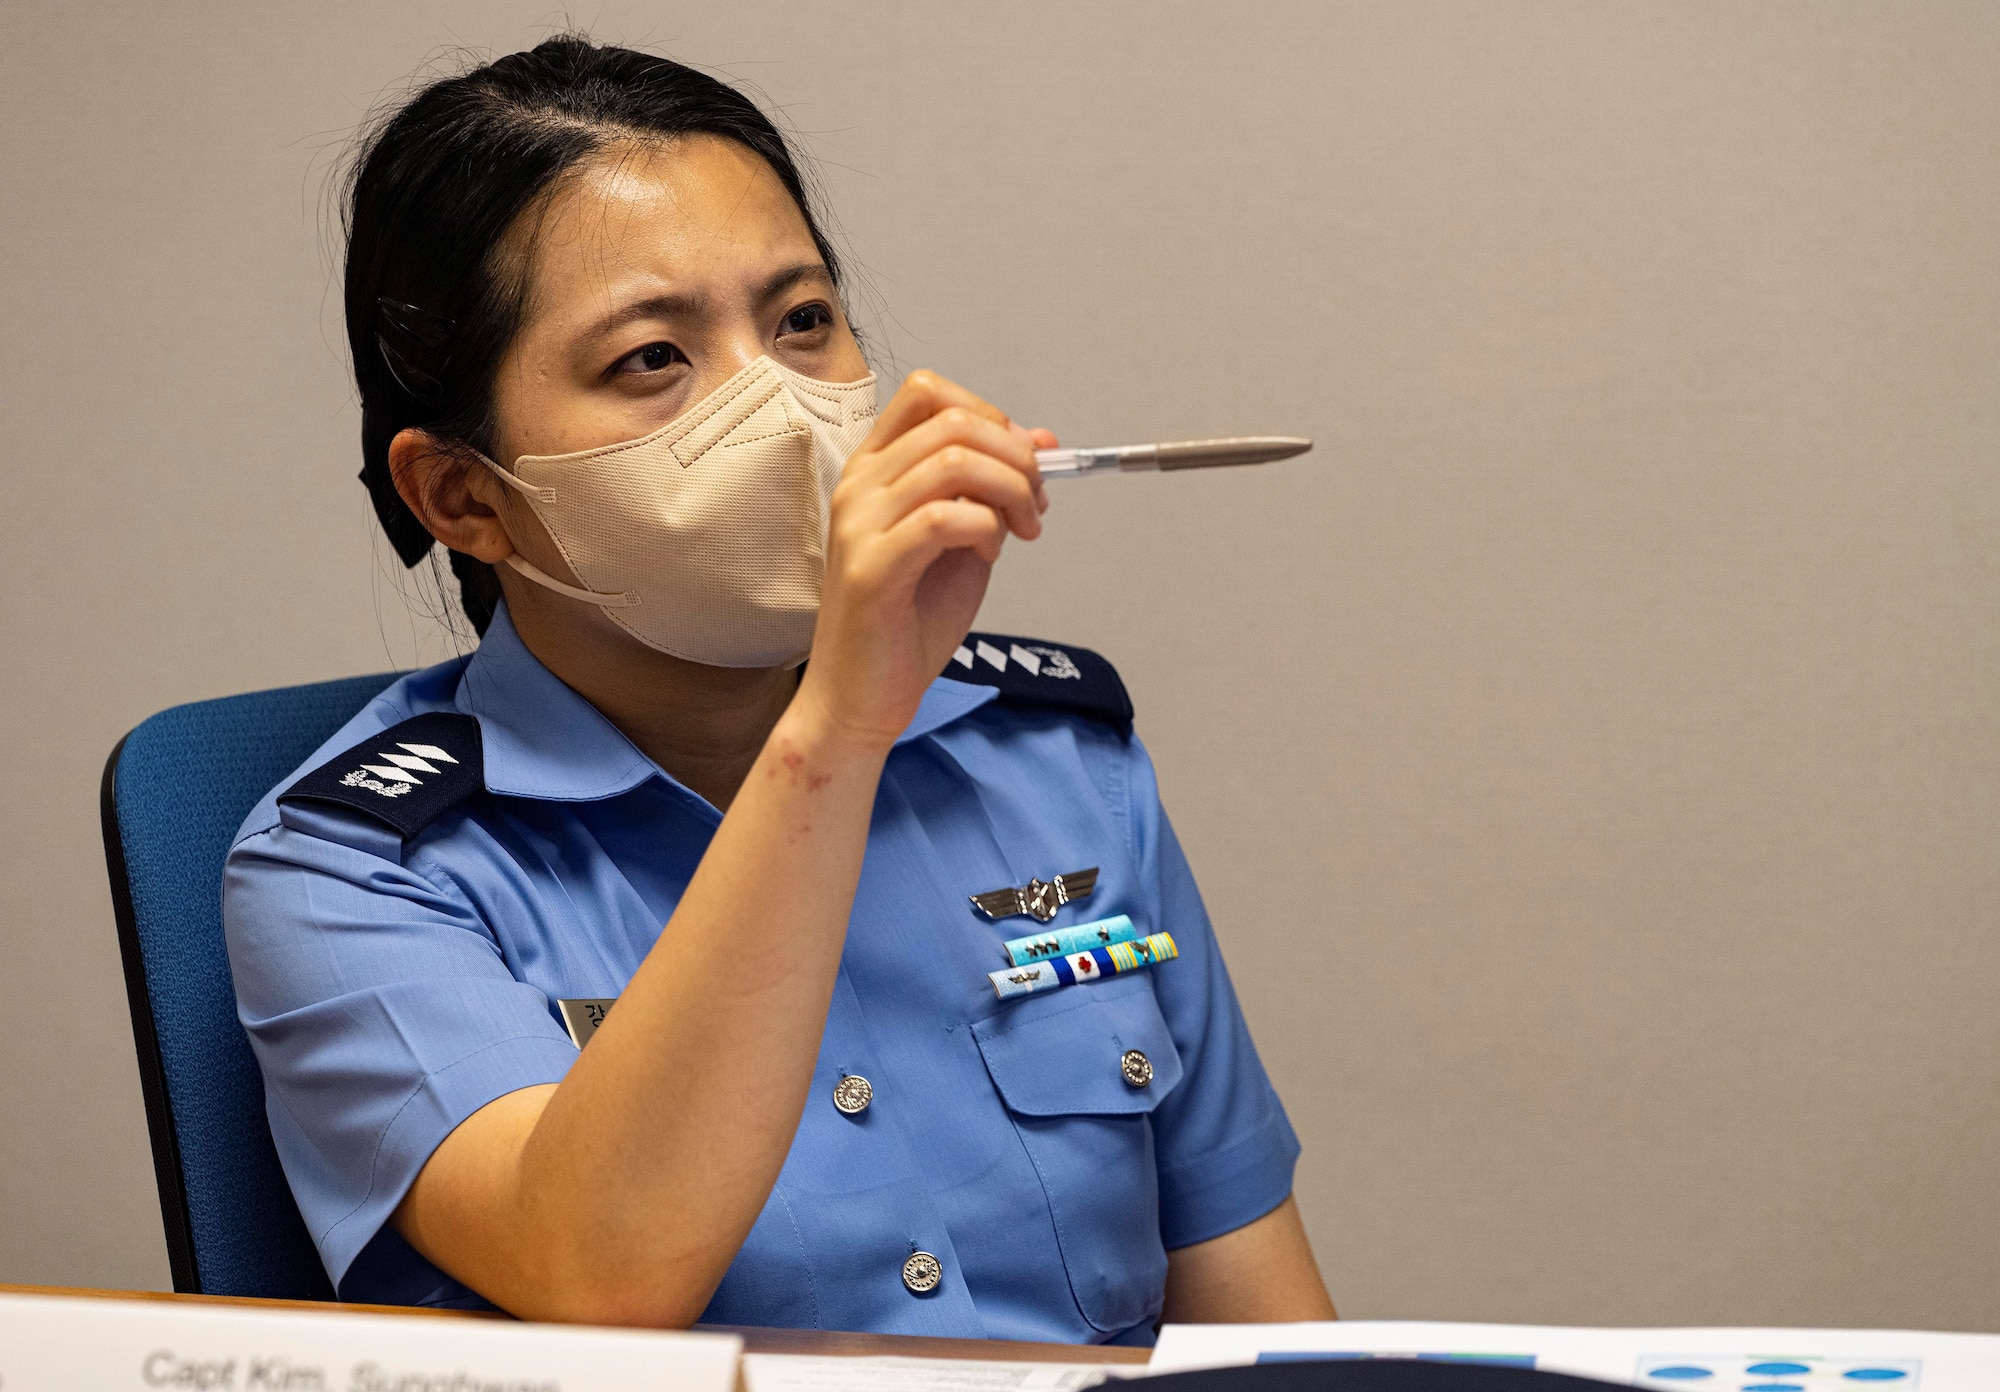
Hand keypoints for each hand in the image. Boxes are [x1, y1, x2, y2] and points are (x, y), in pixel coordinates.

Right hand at [796, 369, 1056, 747]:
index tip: (1022, 461)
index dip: (989, 414)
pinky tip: (988, 555)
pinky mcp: (872, 568)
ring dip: (1010, 491)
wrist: (861, 697)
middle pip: (952, 421)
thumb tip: (1041, 441)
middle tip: (1035, 504)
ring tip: (1021, 531)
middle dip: (1015, 457)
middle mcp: (860, 485)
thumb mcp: (962, 540)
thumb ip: (991, 489)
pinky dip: (986, 529)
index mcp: (874, 469)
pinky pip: (946, 518)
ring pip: (955, 461)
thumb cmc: (906, 621)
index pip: (927, 393)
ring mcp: (860, 524)